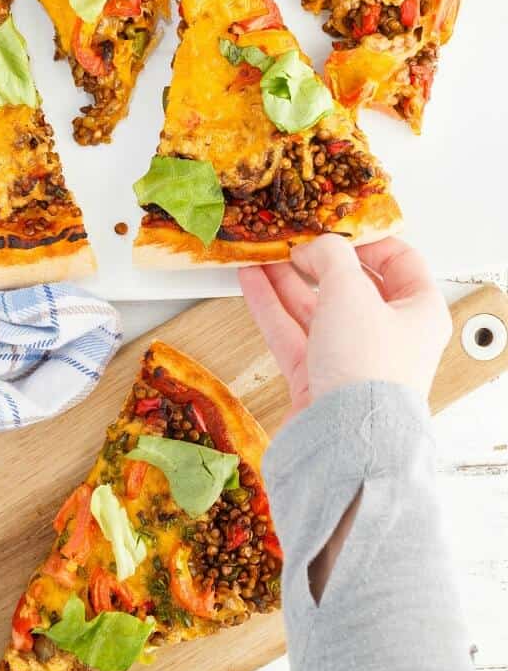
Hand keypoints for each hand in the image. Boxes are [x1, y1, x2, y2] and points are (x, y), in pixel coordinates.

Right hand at [239, 235, 450, 416]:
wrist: (345, 443)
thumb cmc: (367, 370)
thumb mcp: (351, 291)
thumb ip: (331, 257)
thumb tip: (316, 245)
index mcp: (418, 312)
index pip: (399, 262)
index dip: (366, 241)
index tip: (334, 227)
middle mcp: (388, 336)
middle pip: (350, 286)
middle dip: (317, 261)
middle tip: (291, 241)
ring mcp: (351, 359)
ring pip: (316, 309)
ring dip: (287, 281)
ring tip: (261, 255)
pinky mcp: (318, 379)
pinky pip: (292, 333)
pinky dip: (271, 307)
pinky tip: (251, 282)